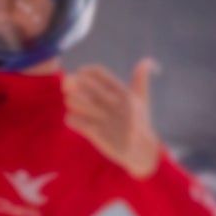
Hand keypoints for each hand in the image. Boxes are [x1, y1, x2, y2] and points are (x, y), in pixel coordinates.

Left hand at [63, 59, 160, 178]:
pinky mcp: (100, 136)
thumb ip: (141, 78)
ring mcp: (107, 120)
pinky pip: (76, 122)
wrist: (143, 153)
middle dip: (72, 83)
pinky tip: (71, 118)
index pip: (97, 72)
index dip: (84, 71)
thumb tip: (149, 61)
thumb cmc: (140, 122)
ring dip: (70, 100)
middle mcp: (116, 105)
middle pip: (84, 84)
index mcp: (124, 93)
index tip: (78, 75)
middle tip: (67, 87)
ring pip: (77, 102)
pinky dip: (71, 118)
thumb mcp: (142, 99)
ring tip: (70, 102)